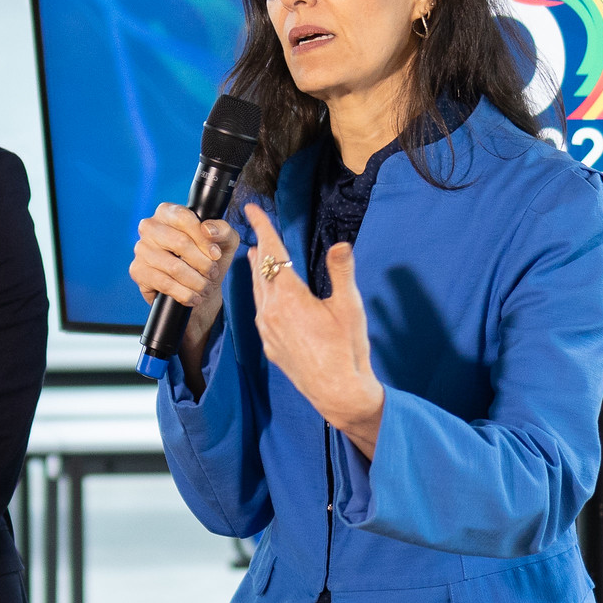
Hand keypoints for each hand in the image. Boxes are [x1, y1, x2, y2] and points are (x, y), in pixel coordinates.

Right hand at [129, 203, 241, 365]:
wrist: (198, 288)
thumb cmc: (209, 259)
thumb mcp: (225, 241)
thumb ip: (223, 230)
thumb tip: (208, 230)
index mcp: (168, 211)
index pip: (184, 219)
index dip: (204, 239)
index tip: (216, 254)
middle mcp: (150, 226)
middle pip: (180, 243)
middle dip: (203, 263)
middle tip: (212, 273)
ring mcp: (141, 249)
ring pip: (174, 267)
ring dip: (196, 281)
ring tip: (205, 287)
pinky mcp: (138, 271)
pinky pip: (164, 283)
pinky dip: (185, 294)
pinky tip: (194, 297)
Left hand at [240, 203, 384, 455]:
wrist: (337, 392)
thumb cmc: (347, 349)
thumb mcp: (349, 307)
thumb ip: (342, 272)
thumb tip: (341, 244)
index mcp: (289, 296)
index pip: (272, 252)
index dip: (263, 227)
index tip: (252, 209)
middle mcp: (271, 311)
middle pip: (260, 271)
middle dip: (260, 249)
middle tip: (256, 231)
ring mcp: (268, 330)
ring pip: (257, 293)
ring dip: (257, 272)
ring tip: (256, 257)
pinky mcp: (271, 346)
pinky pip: (261, 313)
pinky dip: (262, 296)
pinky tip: (268, 299)